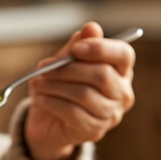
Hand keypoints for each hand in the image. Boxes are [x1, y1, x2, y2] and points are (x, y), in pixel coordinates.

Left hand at [23, 22, 135, 159]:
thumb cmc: (61, 86)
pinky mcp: (94, 131)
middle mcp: (122, 93)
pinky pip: (72, 112)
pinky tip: (40, 98)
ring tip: (37, 82)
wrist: (48, 122)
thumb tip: (92, 27)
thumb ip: (79, 45)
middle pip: (102, 75)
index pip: (123, 55)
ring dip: (55, 85)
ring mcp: (111, 115)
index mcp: (121, 71)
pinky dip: (52, 102)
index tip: (76, 48)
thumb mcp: (66, 61)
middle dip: (68, 69)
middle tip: (44, 66)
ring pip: (84, 94)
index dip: (101, 48)